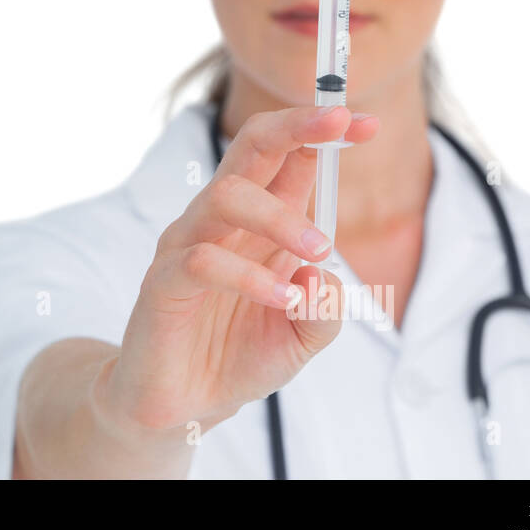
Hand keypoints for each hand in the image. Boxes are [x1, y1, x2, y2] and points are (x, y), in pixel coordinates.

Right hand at [94, 105, 378, 441]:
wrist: (186, 407)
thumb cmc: (241, 357)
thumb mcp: (306, 334)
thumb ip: (326, 304)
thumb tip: (320, 272)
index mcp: (259, 222)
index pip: (288, 157)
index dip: (323, 133)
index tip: (366, 123)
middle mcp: (220, 221)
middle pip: (251, 148)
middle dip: (296, 127)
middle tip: (339, 122)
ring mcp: (186, 245)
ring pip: (226, 195)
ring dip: (281, 217)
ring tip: (317, 251)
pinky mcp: (163, 282)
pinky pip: (202, 260)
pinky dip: (249, 276)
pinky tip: (281, 298)